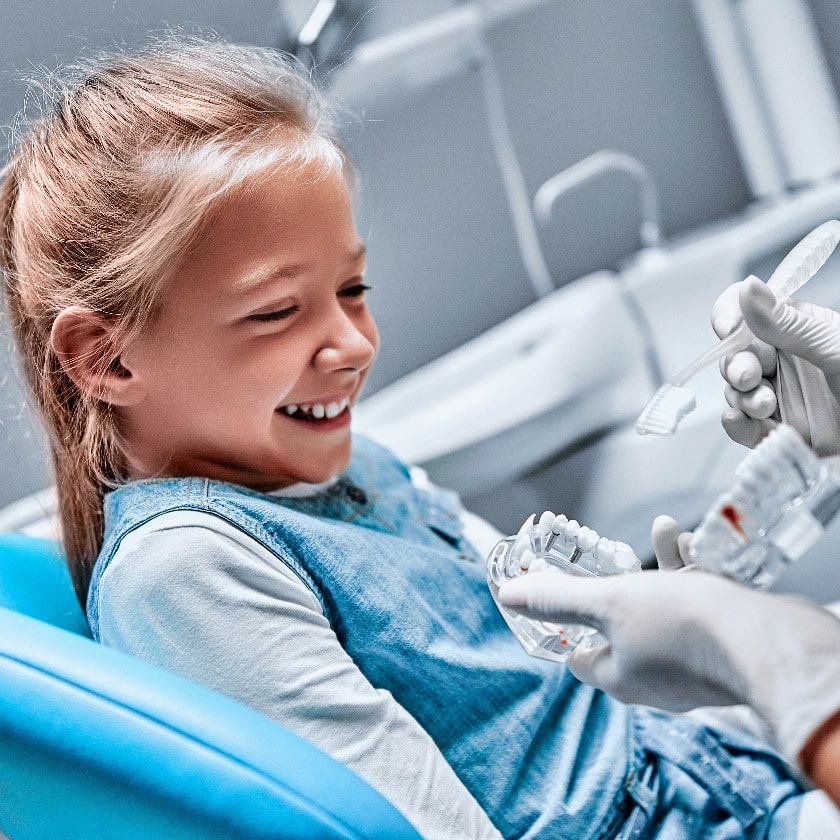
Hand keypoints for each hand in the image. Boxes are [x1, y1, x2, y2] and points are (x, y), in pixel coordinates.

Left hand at [497, 565, 839, 766]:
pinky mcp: (723, 646)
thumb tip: (508, 595)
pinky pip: (697, 606)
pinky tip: (691, 543)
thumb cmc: (685, 627)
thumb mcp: (608, 602)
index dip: (563, 623)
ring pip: (662, 608)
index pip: (577, 655)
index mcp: (619, 677)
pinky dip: (691, 573)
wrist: (771, 642)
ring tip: (661, 532)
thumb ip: (559, 599)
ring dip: (658, 567)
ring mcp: (691, 663)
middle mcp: (654, 677)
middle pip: (619, 626)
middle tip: (611, 555)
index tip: (560, 590)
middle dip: (617, 583)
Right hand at [712, 276, 839, 454]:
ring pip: (736, 391)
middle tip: (749, 376)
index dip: (731, 316)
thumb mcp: (836, 348)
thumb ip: (789, 325)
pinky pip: (743, 426)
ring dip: (743, 397)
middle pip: (735, 354)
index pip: (749, 311)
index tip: (730, 329)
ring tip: (765, 405)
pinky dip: (736, 424)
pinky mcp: (777, 431)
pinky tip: (740, 419)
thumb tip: (748, 287)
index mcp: (799, 329)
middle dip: (736, 365)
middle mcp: (785, 361)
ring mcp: (779, 396)